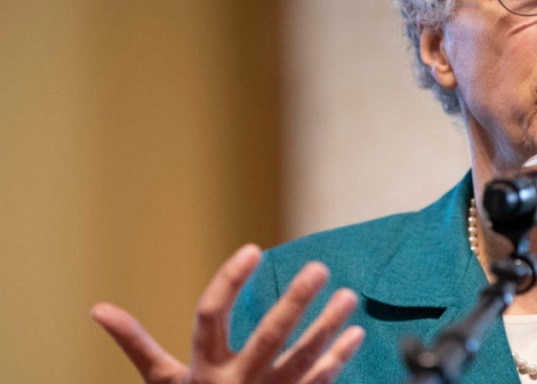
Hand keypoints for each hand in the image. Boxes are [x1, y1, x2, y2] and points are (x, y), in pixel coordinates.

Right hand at [91, 244, 364, 383]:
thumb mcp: (162, 382)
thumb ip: (136, 344)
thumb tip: (97, 308)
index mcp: (202, 369)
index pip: (210, 317)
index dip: (229, 282)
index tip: (253, 249)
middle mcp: (235, 383)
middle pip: (267, 337)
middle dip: (294, 302)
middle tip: (319, 268)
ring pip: (301, 359)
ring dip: (328, 327)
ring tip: (350, 296)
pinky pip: (319, 383)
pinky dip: (338, 359)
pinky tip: (357, 334)